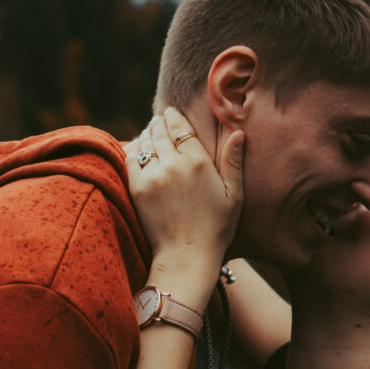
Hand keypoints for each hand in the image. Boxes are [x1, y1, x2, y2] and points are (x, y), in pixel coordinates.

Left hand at [126, 108, 243, 274]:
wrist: (187, 256)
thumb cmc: (217, 229)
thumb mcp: (234, 196)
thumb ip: (233, 162)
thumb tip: (238, 133)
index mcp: (198, 162)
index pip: (181, 128)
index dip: (174, 117)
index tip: (171, 112)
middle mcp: (173, 164)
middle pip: (161, 132)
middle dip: (159, 123)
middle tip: (159, 119)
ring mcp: (153, 175)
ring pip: (145, 143)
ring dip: (147, 134)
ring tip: (149, 131)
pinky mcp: (137, 188)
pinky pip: (130, 159)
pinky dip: (133, 150)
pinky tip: (137, 149)